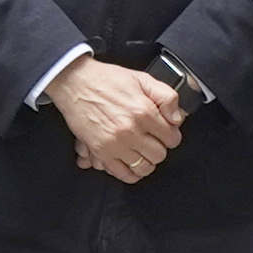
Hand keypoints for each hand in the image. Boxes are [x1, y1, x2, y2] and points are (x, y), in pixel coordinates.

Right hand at [47, 58, 186, 186]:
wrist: (75, 83)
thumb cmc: (106, 80)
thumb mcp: (142, 79)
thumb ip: (166, 97)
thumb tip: (177, 118)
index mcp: (143, 111)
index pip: (172, 138)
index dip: (171, 135)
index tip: (165, 133)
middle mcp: (130, 130)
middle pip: (159, 155)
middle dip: (159, 148)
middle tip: (152, 140)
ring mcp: (115, 144)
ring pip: (144, 168)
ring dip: (146, 161)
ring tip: (142, 152)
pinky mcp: (101, 152)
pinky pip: (123, 174)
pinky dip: (130, 172)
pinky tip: (131, 162)